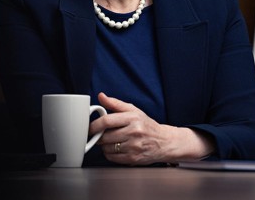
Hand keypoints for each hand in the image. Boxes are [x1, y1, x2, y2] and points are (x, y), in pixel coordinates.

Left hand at [90, 92, 213, 164]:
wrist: (164, 142)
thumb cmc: (147, 126)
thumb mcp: (134, 111)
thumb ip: (115, 104)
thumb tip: (101, 96)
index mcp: (133, 118)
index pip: (106, 121)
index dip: (94, 125)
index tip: (90, 128)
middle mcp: (134, 132)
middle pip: (105, 136)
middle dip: (100, 136)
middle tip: (103, 134)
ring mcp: (133, 146)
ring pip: (107, 148)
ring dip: (105, 146)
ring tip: (113, 141)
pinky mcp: (133, 158)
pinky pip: (112, 158)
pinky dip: (110, 154)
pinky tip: (117, 148)